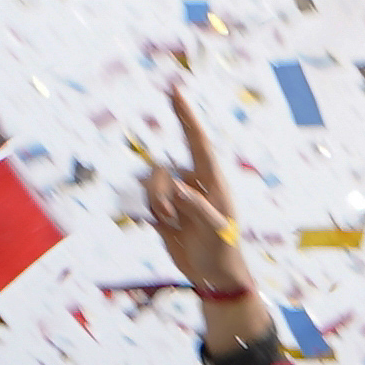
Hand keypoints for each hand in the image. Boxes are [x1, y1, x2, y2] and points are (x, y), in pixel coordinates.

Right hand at [144, 86, 267, 350]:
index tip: (175, 90)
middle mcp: (191, 181)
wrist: (212, 274)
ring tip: (172, 225)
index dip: (185, 116)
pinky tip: (163, 228)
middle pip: (160, 171)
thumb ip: (200, 208)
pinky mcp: (161, 208)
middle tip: (174, 219)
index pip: (197, 141)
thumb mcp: (217, 232)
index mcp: (212, 180)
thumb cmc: (223, 251)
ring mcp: (175, 194)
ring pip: (148, 185)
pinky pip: (141, 200)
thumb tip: (178, 188)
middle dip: (159, 194)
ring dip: (154, 206)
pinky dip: (147, 214)